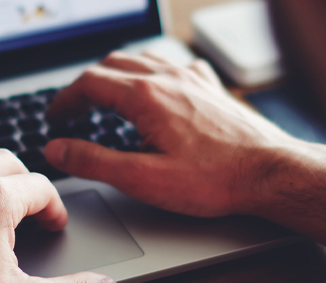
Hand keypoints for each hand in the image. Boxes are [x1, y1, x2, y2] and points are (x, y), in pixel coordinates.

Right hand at [45, 52, 325, 250]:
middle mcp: (168, 78)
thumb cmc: (214, 180)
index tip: (54, 117)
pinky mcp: (212, 88)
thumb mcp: (143, 178)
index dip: (64, 100)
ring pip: (143, 60)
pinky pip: (175, 65)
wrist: (271, 172)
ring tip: (105, 97)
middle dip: (86, 85)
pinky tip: (157, 89)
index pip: (89, 83)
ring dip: (116, 74)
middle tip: (73, 110)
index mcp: (146, 96)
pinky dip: (153, 73)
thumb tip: (58, 149)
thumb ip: (94, 161)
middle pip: (112, 65)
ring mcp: (193, 79)